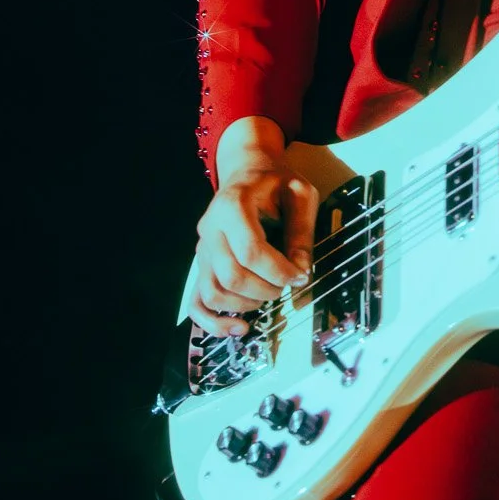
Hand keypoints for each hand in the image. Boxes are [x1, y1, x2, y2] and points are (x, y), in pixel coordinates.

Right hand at [190, 148, 317, 337]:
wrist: (247, 170)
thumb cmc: (276, 182)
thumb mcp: (300, 194)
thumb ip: (302, 231)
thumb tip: (301, 271)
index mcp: (233, 206)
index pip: (250, 251)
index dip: (278, 271)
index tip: (301, 276)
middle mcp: (210, 230)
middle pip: (231, 276)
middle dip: (266, 289)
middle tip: (287, 285)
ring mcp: (202, 250)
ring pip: (213, 292)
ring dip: (246, 304)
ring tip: (270, 296)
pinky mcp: (201, 266)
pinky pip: (197, 302)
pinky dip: (213, 322)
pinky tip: (240, 329)